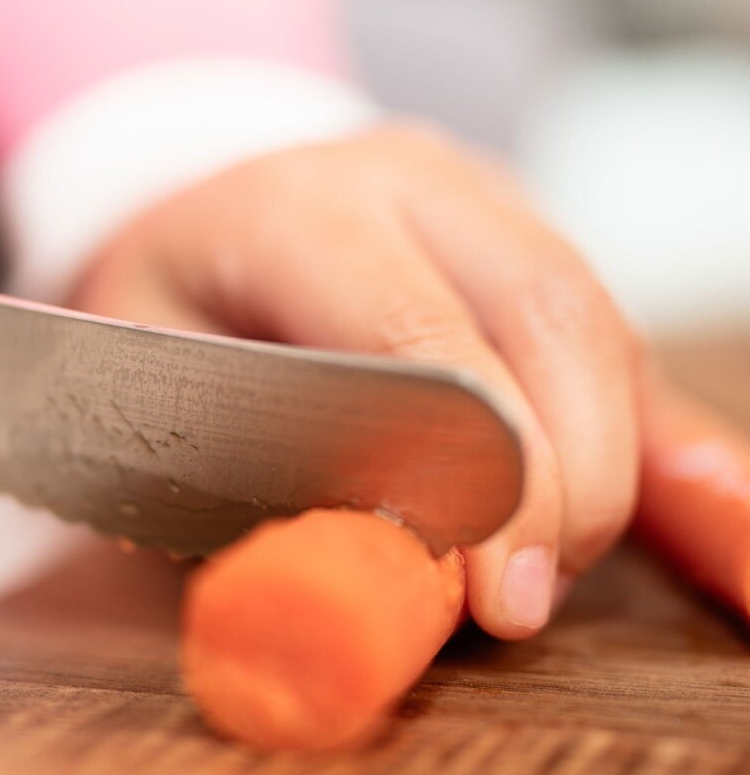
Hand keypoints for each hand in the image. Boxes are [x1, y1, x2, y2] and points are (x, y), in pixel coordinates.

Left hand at [70, 123, 645, 639]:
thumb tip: (342, 584)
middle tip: (533, 595)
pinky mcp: (518, 232)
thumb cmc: (162, 310)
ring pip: (592, 319)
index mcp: (296, 211)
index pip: (421, 333)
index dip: (479, 470)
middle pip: (546, 308)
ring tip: (556, 565)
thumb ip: (234, 468)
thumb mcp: (141, 381)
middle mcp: (402, 179)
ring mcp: (474, 194)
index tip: (496, 590)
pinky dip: (624, 429)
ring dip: (603, 458)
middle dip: (567, 471)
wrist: (195, 218)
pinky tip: (632, 511)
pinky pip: (601, 333)